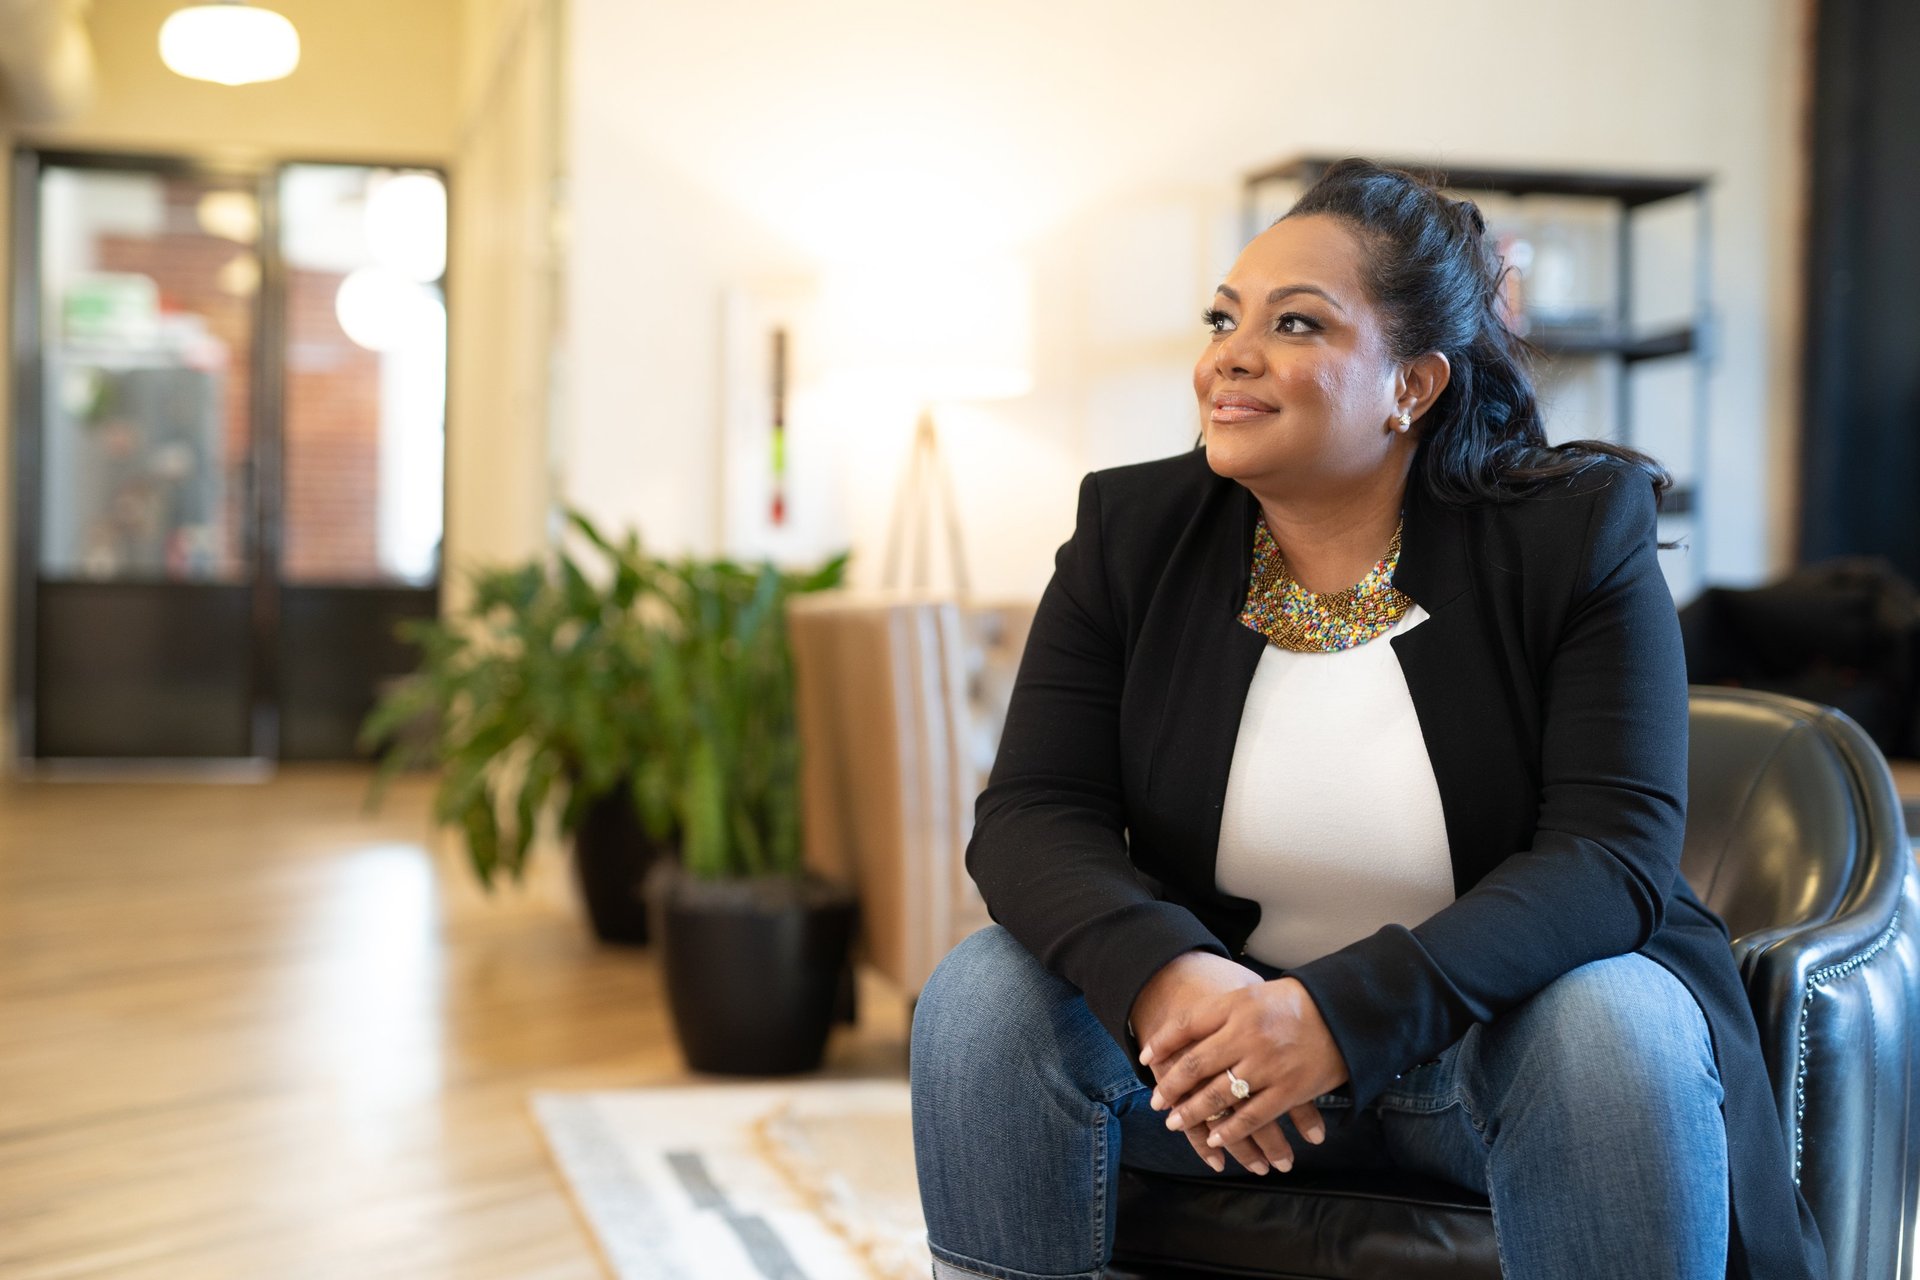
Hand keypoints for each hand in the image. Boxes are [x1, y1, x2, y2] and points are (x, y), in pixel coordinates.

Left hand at [1138, 976, 1348, 1169]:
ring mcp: (1268, 1064)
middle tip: (1157, 1103)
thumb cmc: (1294, 1003)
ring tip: (1174, 1123)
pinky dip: (1230, 1131)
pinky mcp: (1290, 1089)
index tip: (1146, 1059)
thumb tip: (1182, 1033)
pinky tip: (1214, 1138)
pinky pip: (1252, 1116)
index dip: (1162, 1042)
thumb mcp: (1253, 994)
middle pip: (1196, 1064)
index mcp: (1237, 1005)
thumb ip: (1221, 1012)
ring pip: (1219, 1095)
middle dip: (1172, 1087)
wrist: (1345, 1012)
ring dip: (1192, 1113)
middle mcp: (1248, 1034)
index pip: (1187, 1024)